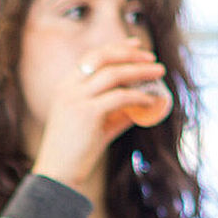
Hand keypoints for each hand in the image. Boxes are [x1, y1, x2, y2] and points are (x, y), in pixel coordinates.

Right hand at [30, 38, 163, 193]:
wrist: (58, 172)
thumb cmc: (76, 151)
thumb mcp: (96, 124)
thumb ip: (117, 112)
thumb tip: (146, 104)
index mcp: (65, 86)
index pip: (92, 56)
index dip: (117, 47)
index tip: (137, 45)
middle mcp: (68, 88)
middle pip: (102, 57)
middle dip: (130, 54)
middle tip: (152, 58)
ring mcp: (76, 99)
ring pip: (113, 74)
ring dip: (140, 71)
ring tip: (158, 73)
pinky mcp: (87, 113)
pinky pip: (120, 97)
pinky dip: (139, 96)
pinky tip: (152, 100)